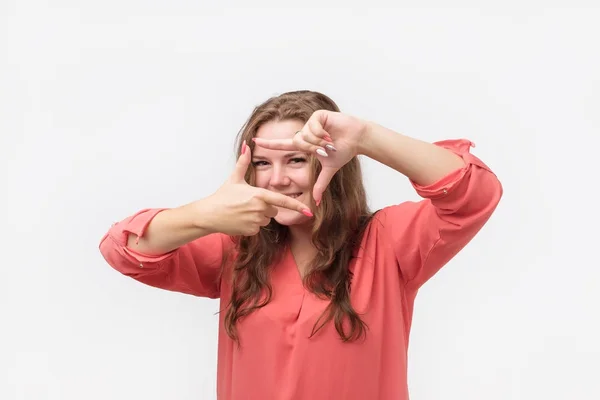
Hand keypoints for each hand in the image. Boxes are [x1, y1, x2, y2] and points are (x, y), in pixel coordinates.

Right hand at [205, 141, 313, 235]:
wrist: (209, 214)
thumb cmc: (222, 196)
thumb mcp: (234, 178)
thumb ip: (244, 162)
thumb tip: (247, 144)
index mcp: (259, 195)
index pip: (283, 201)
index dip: (298, 206)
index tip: (309, 211)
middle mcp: (260, 209)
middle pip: (273, 210)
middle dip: (265, 207)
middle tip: (249, 203)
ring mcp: (255, 221)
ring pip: (266, 219)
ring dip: (259, 216)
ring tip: (243, 211)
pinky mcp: (251, 231)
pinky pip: (258, 228)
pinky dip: (252, 224)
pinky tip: (240, 219)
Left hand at [252, 110, 367, 203]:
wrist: (357, 139)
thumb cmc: (344, 151)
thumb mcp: (329, 169)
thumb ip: (320, 184)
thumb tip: (316, 202)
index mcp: (305, 144)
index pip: (283, 144)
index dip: (269, 143)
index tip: (254, 141)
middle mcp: (305, 132)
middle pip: (297, 142)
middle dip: (313, 149)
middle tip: (325, 150)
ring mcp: (310, 123)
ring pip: (305, 135)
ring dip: (319, 142)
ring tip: (330, 141)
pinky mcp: (317, 115)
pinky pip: (313, 127)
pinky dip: (322, 133)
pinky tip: (331, 133)